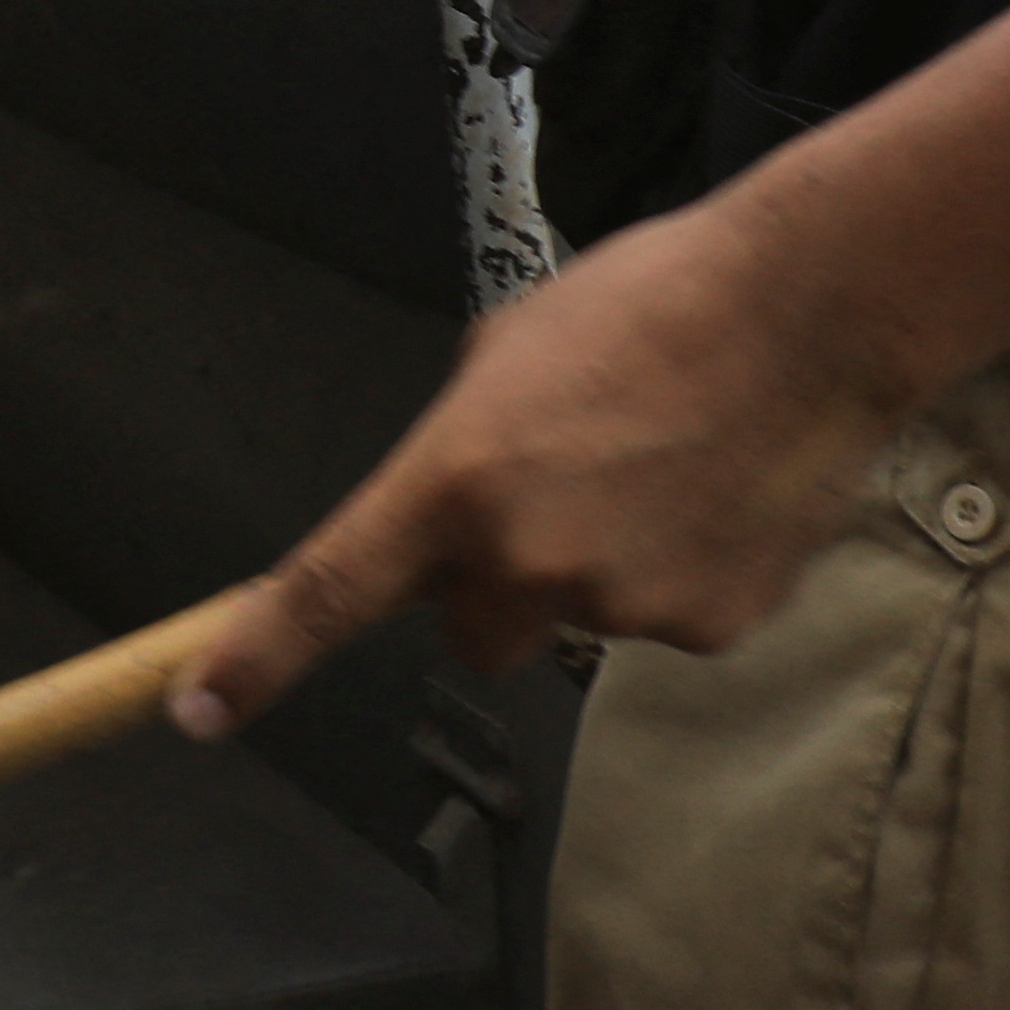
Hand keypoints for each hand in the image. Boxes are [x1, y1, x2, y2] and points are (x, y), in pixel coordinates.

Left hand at [170, 190, 912, 725]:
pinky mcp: (708, 626)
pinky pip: (663, 621)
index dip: (255, 658)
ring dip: (596, 570)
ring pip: (573, 621)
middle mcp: (526, 556)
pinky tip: (714, 495)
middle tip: (561, 494)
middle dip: (495, 588)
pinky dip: (679, 574)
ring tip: (660, 467)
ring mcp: (622, 602)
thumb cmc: (653, 301)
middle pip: (472, 632)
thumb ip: (461, 450)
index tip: (200, 707)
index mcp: (455, 476)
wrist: (808, 309)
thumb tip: (450, 505)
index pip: (327, 590)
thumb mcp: (508, 354)